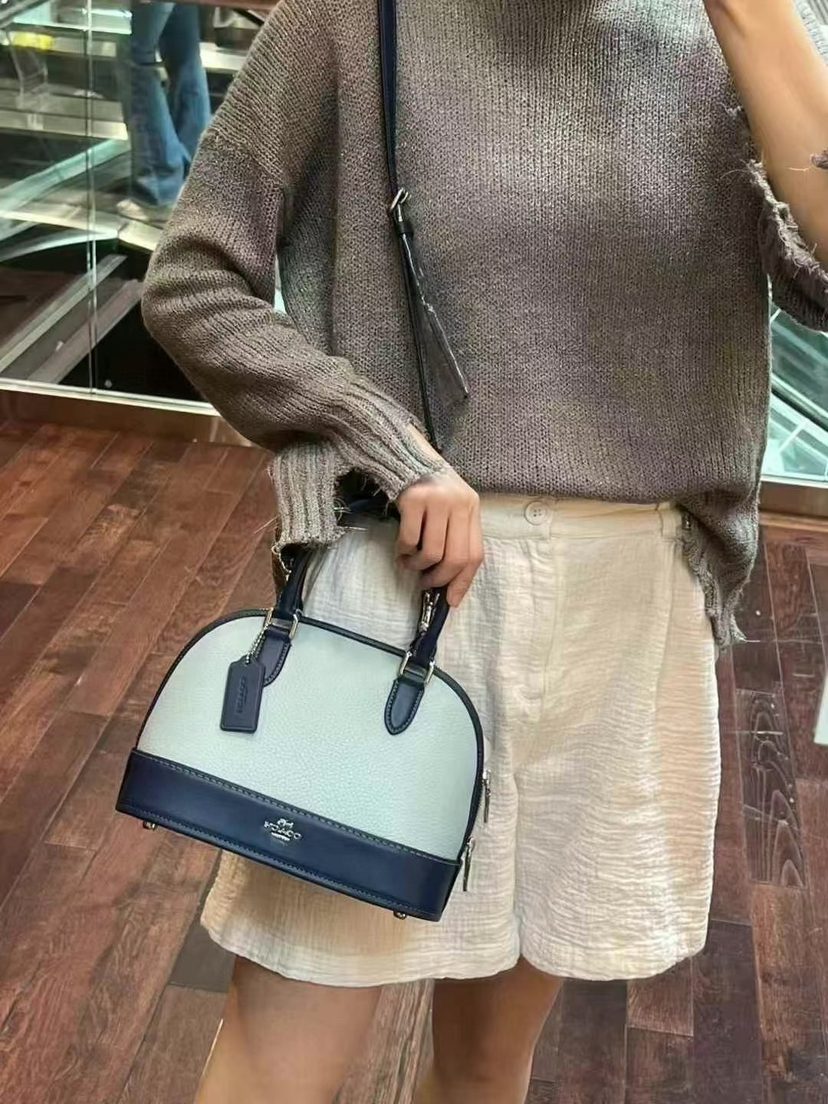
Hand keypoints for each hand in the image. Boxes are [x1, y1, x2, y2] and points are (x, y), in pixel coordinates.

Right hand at [396, 428, 482, 606]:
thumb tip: (451, 585)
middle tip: (425, 582)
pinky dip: (403, 551)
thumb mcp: (451, 508)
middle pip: (455, 558)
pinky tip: (400, 549)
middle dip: (438, 578)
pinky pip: (409, 539)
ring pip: (431, 553)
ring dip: (417, 566)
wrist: (405, 455)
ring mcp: (437, 500)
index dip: (463, 581)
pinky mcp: (413, 499)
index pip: (475, 554)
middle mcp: (459, 503)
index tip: (450, 600)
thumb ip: (455, 537)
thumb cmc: (429, 488)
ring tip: (409, 562)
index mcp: (472, 508)